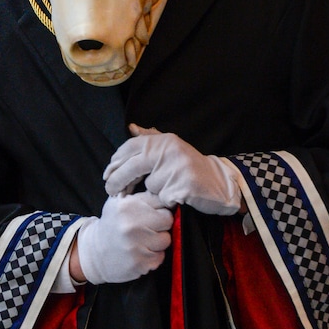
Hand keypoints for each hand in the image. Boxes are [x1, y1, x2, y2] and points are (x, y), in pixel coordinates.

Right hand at [75, 191, 173, 284]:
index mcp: (128, 206)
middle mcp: (131, 225)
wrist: (95, 252)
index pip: (162, 203)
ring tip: (142, 241)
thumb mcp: (120, 202)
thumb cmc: (113, 225)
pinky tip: (140, 253)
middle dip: (160, 225)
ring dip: (157, 241)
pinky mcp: (139, 263)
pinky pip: (160, 257)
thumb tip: (167, 193)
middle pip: (168, 221)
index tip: (150, 215)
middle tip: (147, 228)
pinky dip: (153, 256)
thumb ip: (142, 196)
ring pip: (166, 240)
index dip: (158, 209)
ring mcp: (135, 246)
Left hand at [103, 125, 241, 216]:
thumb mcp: (171, 149)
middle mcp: (170, 150)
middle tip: (111, 192)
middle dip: (118, 181)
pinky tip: (175, 197)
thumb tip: (132, 128)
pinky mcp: (184, 185)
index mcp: (165, 140)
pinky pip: (162, 197)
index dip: (115, 162)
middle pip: (133, 167)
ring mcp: (178, 167)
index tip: (107, 175)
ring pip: (149, 185)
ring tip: (166, 189)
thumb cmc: (190, 168)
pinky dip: (165, 200)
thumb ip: (151, 138)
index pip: (130, 147)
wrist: (221, 184)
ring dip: (152, 192)